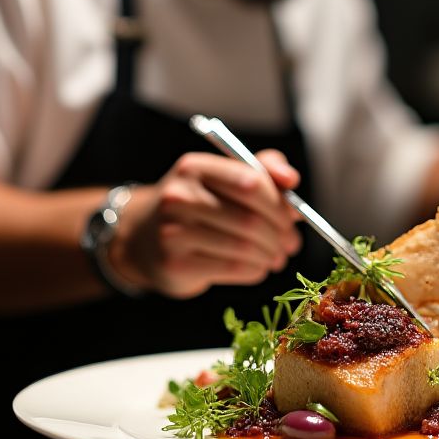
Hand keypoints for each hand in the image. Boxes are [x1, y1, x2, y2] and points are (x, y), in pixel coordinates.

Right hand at [111, 149, 302, 297]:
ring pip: (244, 247)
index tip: (295, 216)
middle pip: (250, 219)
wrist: (143, 238)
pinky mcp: (175, 264)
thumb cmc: (197, 204)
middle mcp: (179, 196)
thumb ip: (263, 169)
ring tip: (277, 257)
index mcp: (195, 167)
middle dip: (281, 235)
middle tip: (292, 243)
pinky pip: (232, 269)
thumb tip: (292, 179)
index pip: (251, 182)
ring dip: (270, 255)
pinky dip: (255, 270)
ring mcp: (173, 231)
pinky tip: (257, 267)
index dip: (280, 203)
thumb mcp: (223, 177)